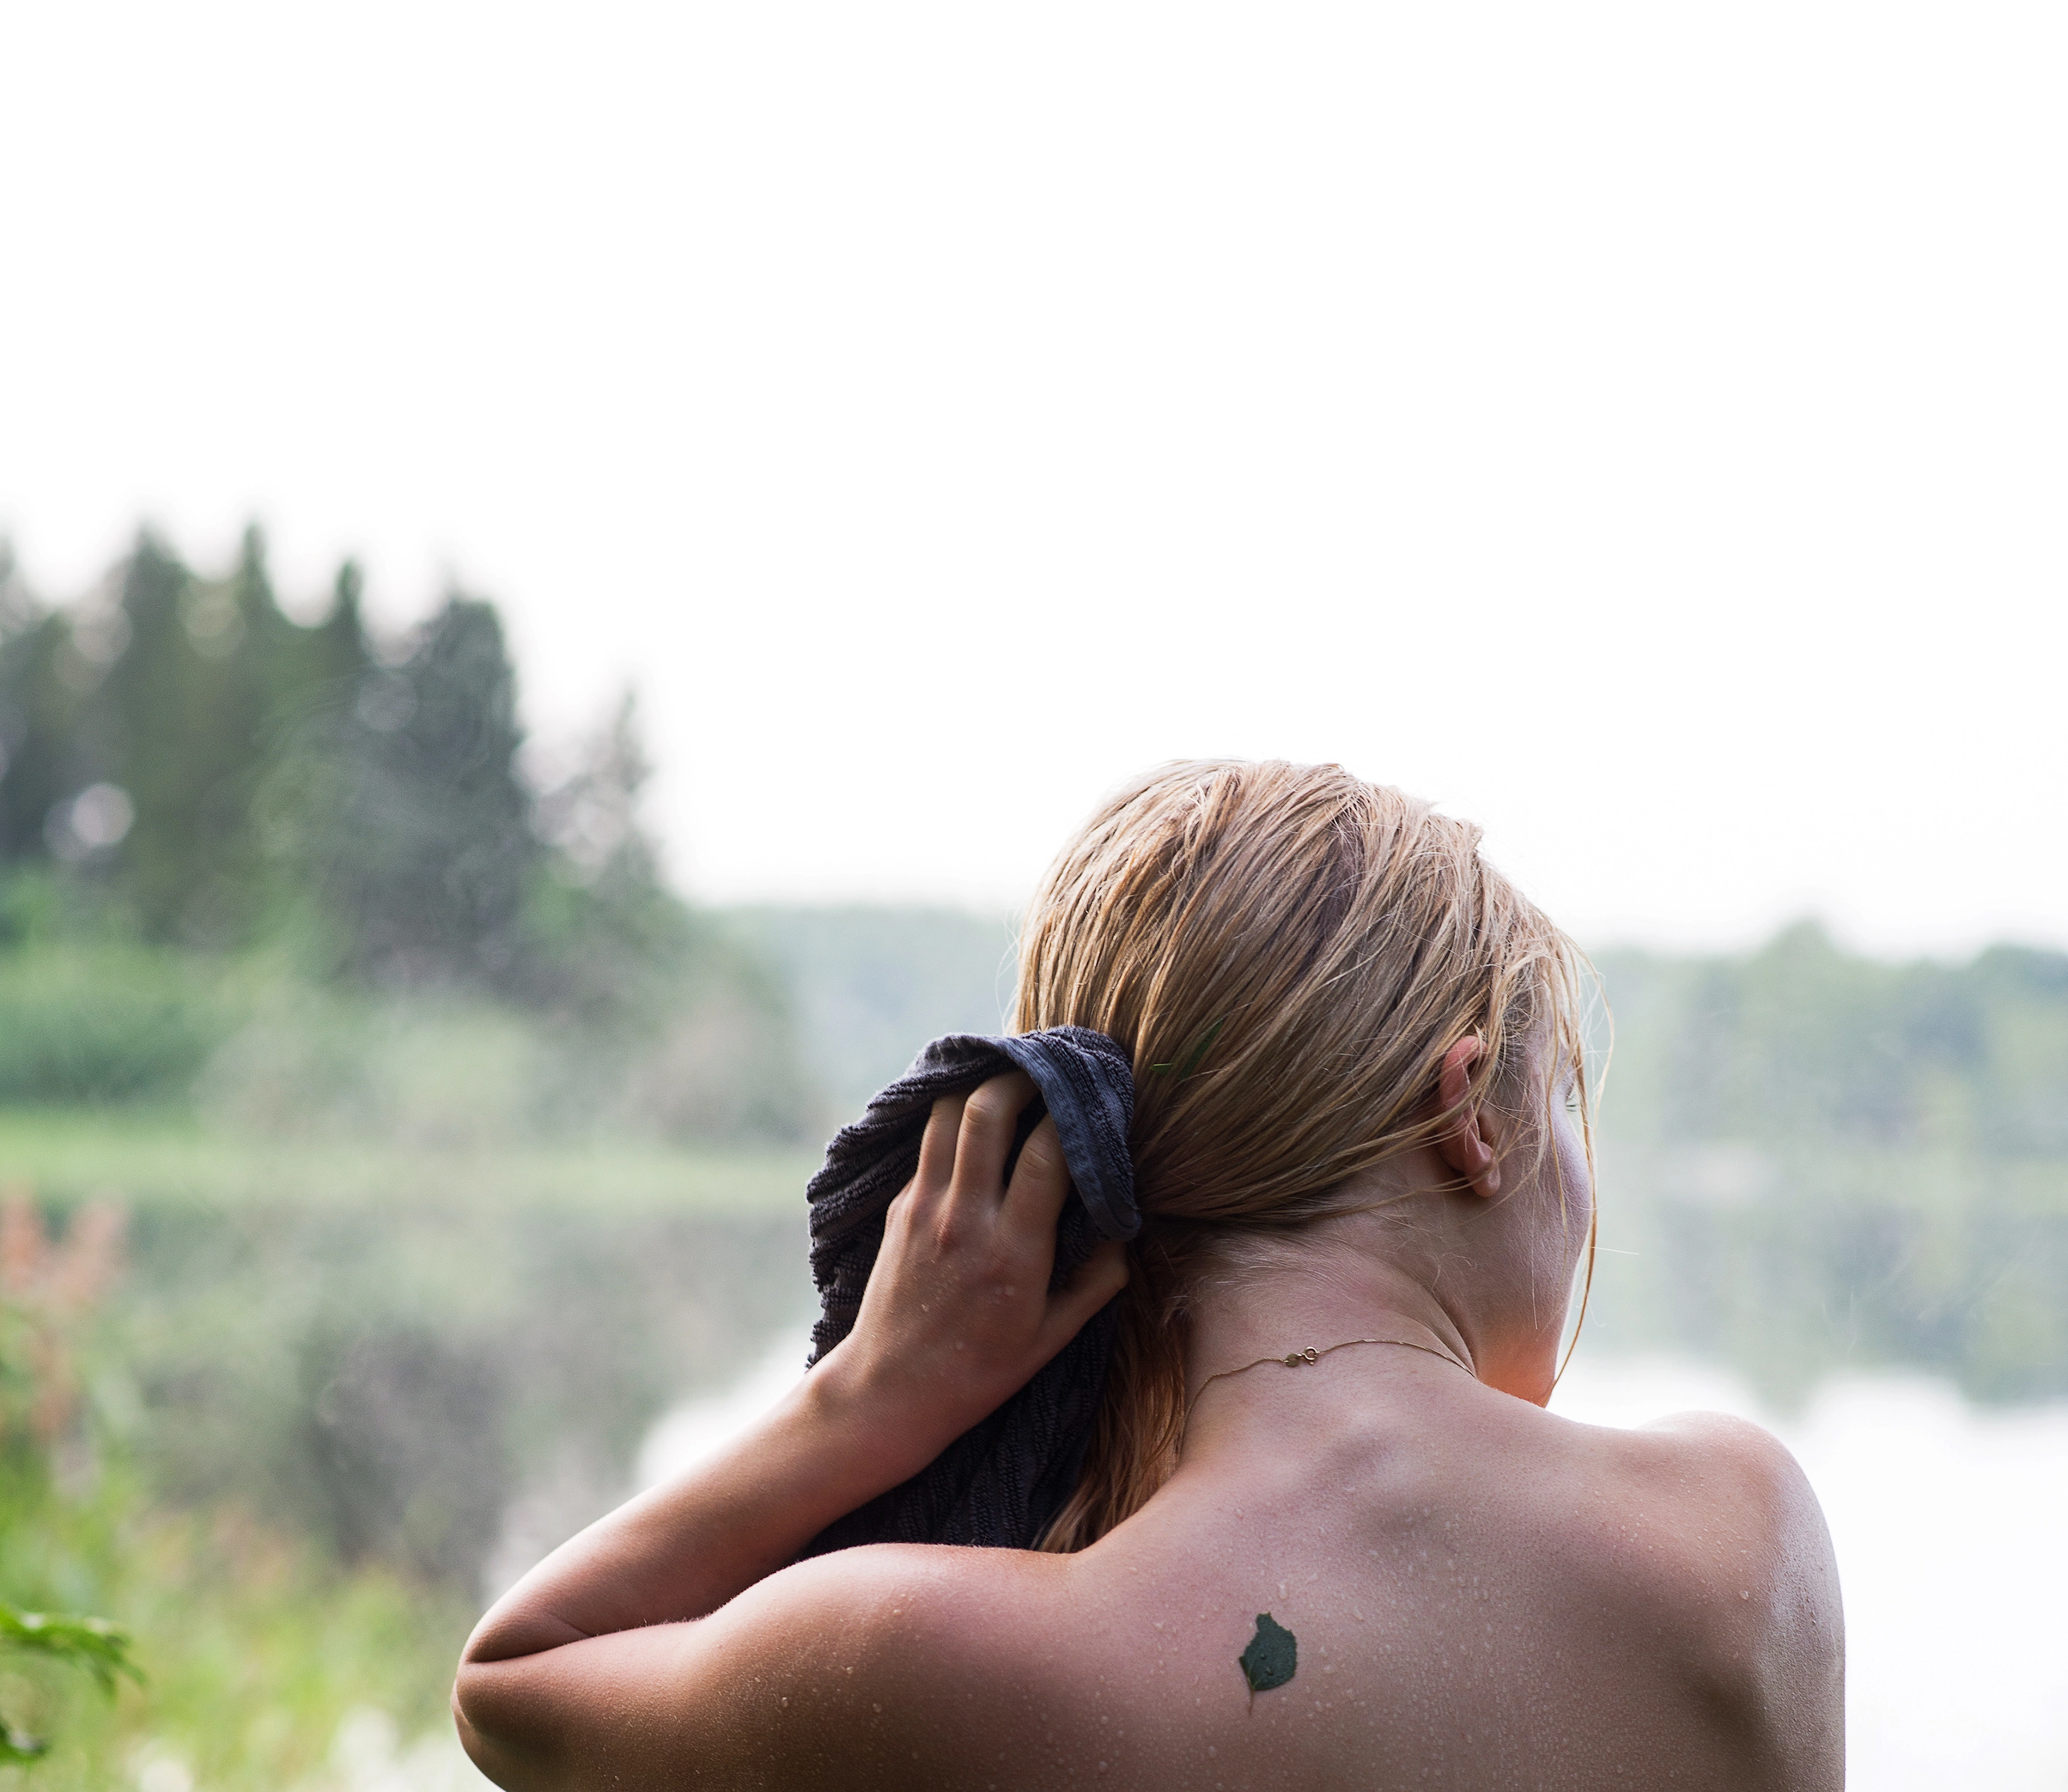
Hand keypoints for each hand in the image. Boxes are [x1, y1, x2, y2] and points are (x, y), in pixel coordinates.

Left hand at [816, 1072, 1129, 1474]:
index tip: (1095, 1098)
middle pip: (986, 1113)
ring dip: (981, 1085)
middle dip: (1022, 1077)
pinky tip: (974, 1115)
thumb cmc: (980, 1371)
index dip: (1073, 1116)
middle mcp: (964, 1220)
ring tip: (1010, 1077)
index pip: (1046, 1156)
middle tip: (1048, 1067)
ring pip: (946, 1114)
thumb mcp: (1053, 1339)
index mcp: (1013, 1253)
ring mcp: (925, 1208)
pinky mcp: (900, 1207)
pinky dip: (952, 1116)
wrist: (891, 1389)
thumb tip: (1125, 1228)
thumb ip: (1097, 1281)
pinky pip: (927, 1142)